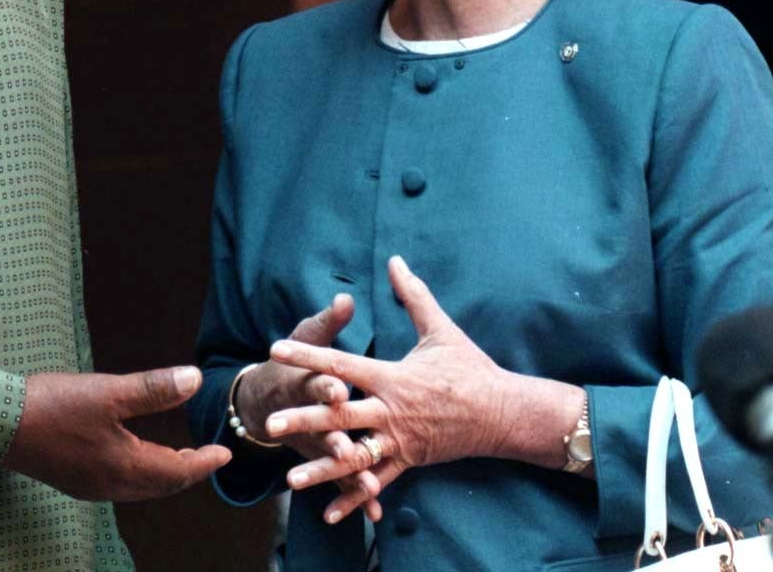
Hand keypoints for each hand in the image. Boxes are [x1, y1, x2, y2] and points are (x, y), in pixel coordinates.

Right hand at [1, 366, 231, 501]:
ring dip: (164, 473)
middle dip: (187, 471)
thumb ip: (153, 389)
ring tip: (179, 455)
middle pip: (161, 485)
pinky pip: (121, 483)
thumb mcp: (108, 392)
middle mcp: (110, 485)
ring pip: (140, 486)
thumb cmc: (53, 406)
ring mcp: (89, 486)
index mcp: (124, 467)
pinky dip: (141, 472)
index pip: (177, 472)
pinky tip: (136, 454)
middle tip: (207, 455)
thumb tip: (195, 380)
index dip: (204, 463)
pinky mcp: (74, 479)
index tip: (225, 453)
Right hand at [234, 294, 384, 522]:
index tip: (337, 389)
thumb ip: (328, 322)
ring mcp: (314, 441)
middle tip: (346, 448)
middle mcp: (307, 415)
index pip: (315, 383)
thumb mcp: (305, 337)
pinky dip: (355, 495)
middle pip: (321, 427)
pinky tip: (375, 507)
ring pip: (331, 460)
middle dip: (332, 438)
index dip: (325, 387)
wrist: (262, 403)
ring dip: (348, 473)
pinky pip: (339, 481)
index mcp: (305, 382)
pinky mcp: (321, 460)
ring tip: (369, 486)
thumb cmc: (292, 363)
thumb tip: (346, 298)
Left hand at [267, 256, 563, 523]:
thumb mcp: (440, 328)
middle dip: (303, 420)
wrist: (502, 413)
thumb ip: (413, 294)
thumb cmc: (470, 368)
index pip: (341, 363)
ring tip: (289, 479)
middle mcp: (390, 411)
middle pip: (339, 416)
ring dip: (321, 469)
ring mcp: (398, 440)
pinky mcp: (408, 461)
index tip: (277, 349)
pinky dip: (354, 500)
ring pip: (353, 458)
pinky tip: (329, 514)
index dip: (308, 354)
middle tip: (270, 423)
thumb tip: (395, 259)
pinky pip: (377, 483)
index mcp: (392, 377)